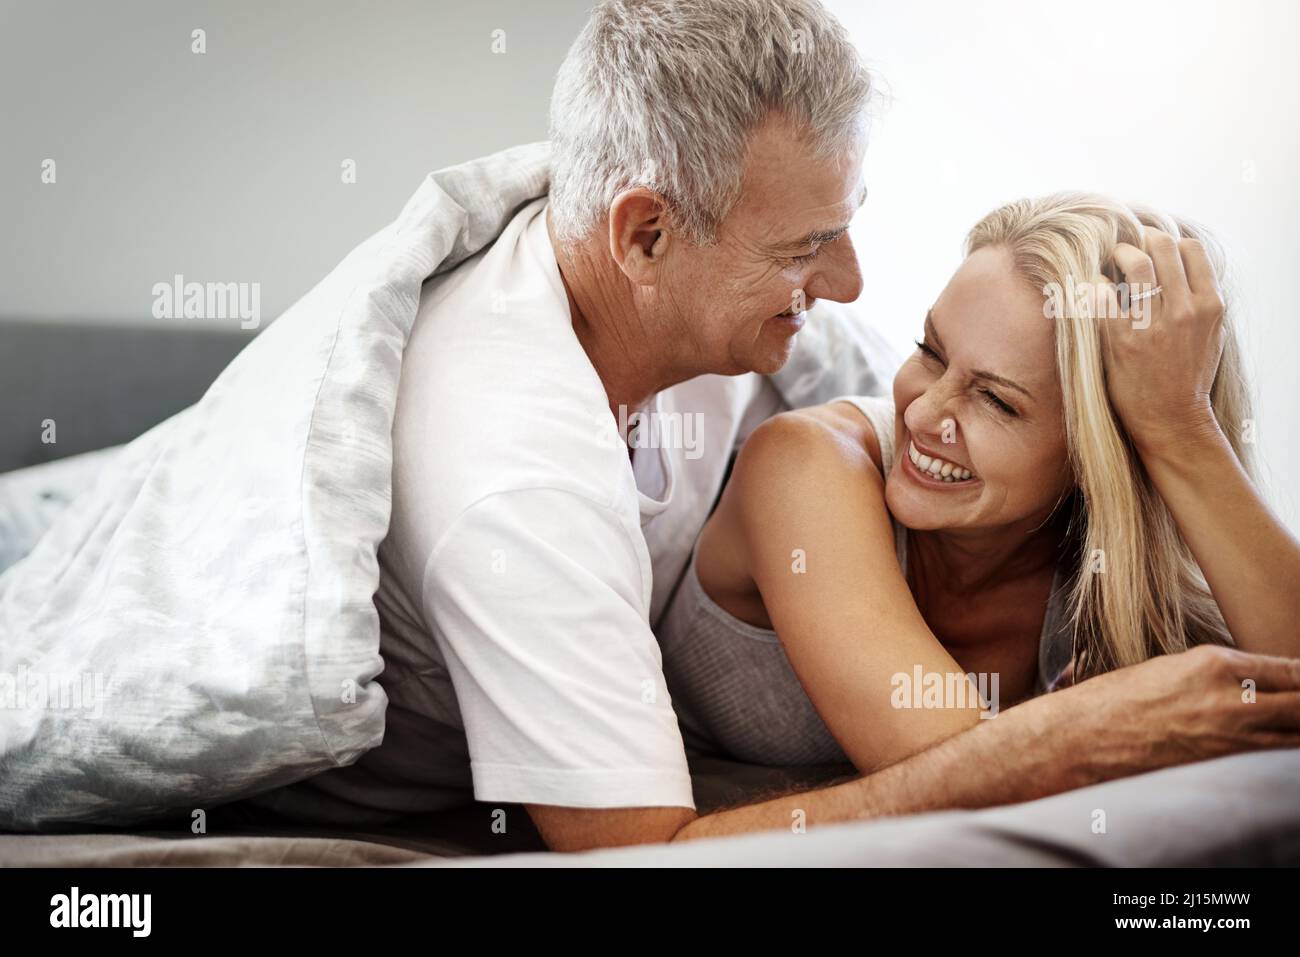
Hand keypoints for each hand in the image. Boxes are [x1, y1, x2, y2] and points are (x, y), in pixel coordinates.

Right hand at [1044, 645, 1299, 782]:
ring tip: (1290, 726)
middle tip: (1299, 706)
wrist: (1081, 738)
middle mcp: (1230, 699)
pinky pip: (1272, 761)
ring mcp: (1229, 738)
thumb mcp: (1170, 670)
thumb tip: (1253, 685)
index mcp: (1214, 664)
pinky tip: (1279, 749)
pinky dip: (1283, 755)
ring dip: (1298, 731)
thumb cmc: (1114, 702)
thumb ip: (1216, 675)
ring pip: (1296, 738)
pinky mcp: (1222, 769)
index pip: (1292, 670)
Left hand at [1099, 229, 1226, 456]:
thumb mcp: (1211, 334)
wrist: (1172, 418)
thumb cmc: (1188, 376)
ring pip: (1135, 264)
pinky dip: (1097, 284)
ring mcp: (1152, 324)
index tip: (1155, 249)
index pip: (1190, 248)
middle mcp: (1184, 310)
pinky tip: (1096, 290)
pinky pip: (1103, 294)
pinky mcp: (1120, 339)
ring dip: (1119, 255)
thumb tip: (1181, 269)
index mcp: (1209, 305)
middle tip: (1127, 250)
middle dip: (1141, 241)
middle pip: (1161, 247)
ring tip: (1111, 262)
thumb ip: (1200, 300)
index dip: (1169, 241)